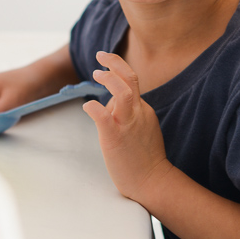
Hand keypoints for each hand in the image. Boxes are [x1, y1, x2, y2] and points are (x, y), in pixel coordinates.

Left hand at [82, 51, 172, 204]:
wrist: (152, 183)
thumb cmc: (144, 159)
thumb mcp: (141, 129)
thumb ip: (128, 114)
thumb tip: (108, 104)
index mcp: (143, 110)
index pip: (130, 85)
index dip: (116, 75)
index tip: (105, 67)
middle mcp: (138, 113)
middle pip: (131, 78)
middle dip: (115, 63)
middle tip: (99, 55)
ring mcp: (128, 125)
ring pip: (123, 92)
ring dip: (109, 79)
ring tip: (96, 73)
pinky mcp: (115, 139)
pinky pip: (104, 117)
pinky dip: (93, 107)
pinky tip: (87, 106)